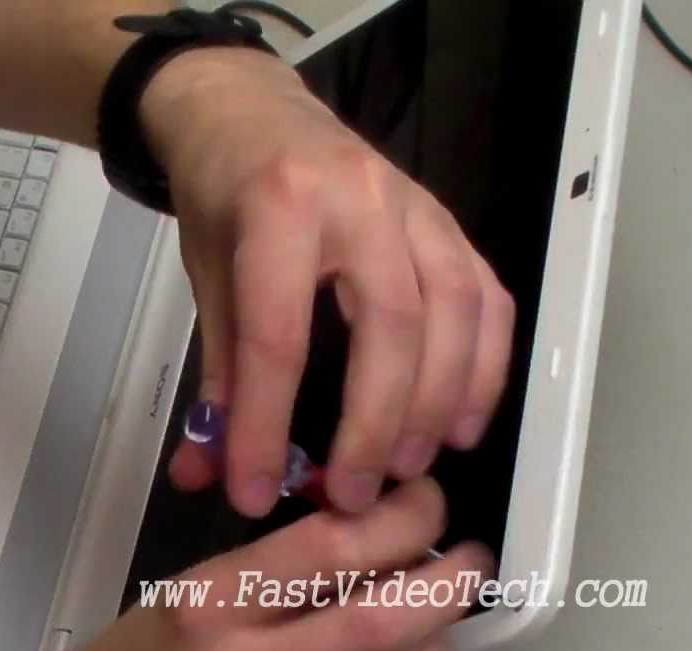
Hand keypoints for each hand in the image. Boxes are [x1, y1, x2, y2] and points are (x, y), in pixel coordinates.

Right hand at [60, 479, 490, 650]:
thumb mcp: (190, 586)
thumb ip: (275, 560)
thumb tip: (370, 525)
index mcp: (209, 606)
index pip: (332, 549)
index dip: (400, 517)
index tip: (424, 501)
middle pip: (380, 625)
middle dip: (447, 583)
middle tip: (467, 557)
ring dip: (438, 643)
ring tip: (443, 611)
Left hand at [138, 47, 515, 515]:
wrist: (250, 115)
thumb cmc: (224, 194)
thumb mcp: (208, 278)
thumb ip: (216, 377)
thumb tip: (205, 472)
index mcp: (279, 209)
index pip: (277, 335)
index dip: (265, 425)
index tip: (254, 492)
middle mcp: (358, 200)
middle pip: (388, 326)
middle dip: (372, 424)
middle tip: (352, 494)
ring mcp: (415, 207)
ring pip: (452, 314)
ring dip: (435, 405)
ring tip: (404, 471)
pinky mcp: (448, 222)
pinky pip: (486, 299)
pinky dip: (482, 369)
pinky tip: (459, 425)